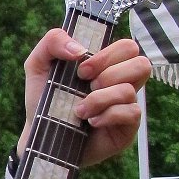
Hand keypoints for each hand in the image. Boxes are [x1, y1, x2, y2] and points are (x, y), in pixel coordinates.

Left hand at [20, 28, 150, 165]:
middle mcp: (121, 83)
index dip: (107, 55)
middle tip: (85, 86)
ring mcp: (126, 106)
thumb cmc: (43, 100)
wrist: (39, 136)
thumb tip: (79, 48)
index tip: (81, 70)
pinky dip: (107, 115)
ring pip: (130, 90)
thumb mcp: (38, 65)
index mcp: (107, 65)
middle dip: (108, 74)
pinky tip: (91, 121)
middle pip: (141, 64)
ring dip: (100, 98)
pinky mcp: (126, 128)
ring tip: (80, 110)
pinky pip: (131, 113)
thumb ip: (52, 41)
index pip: (127, 47)